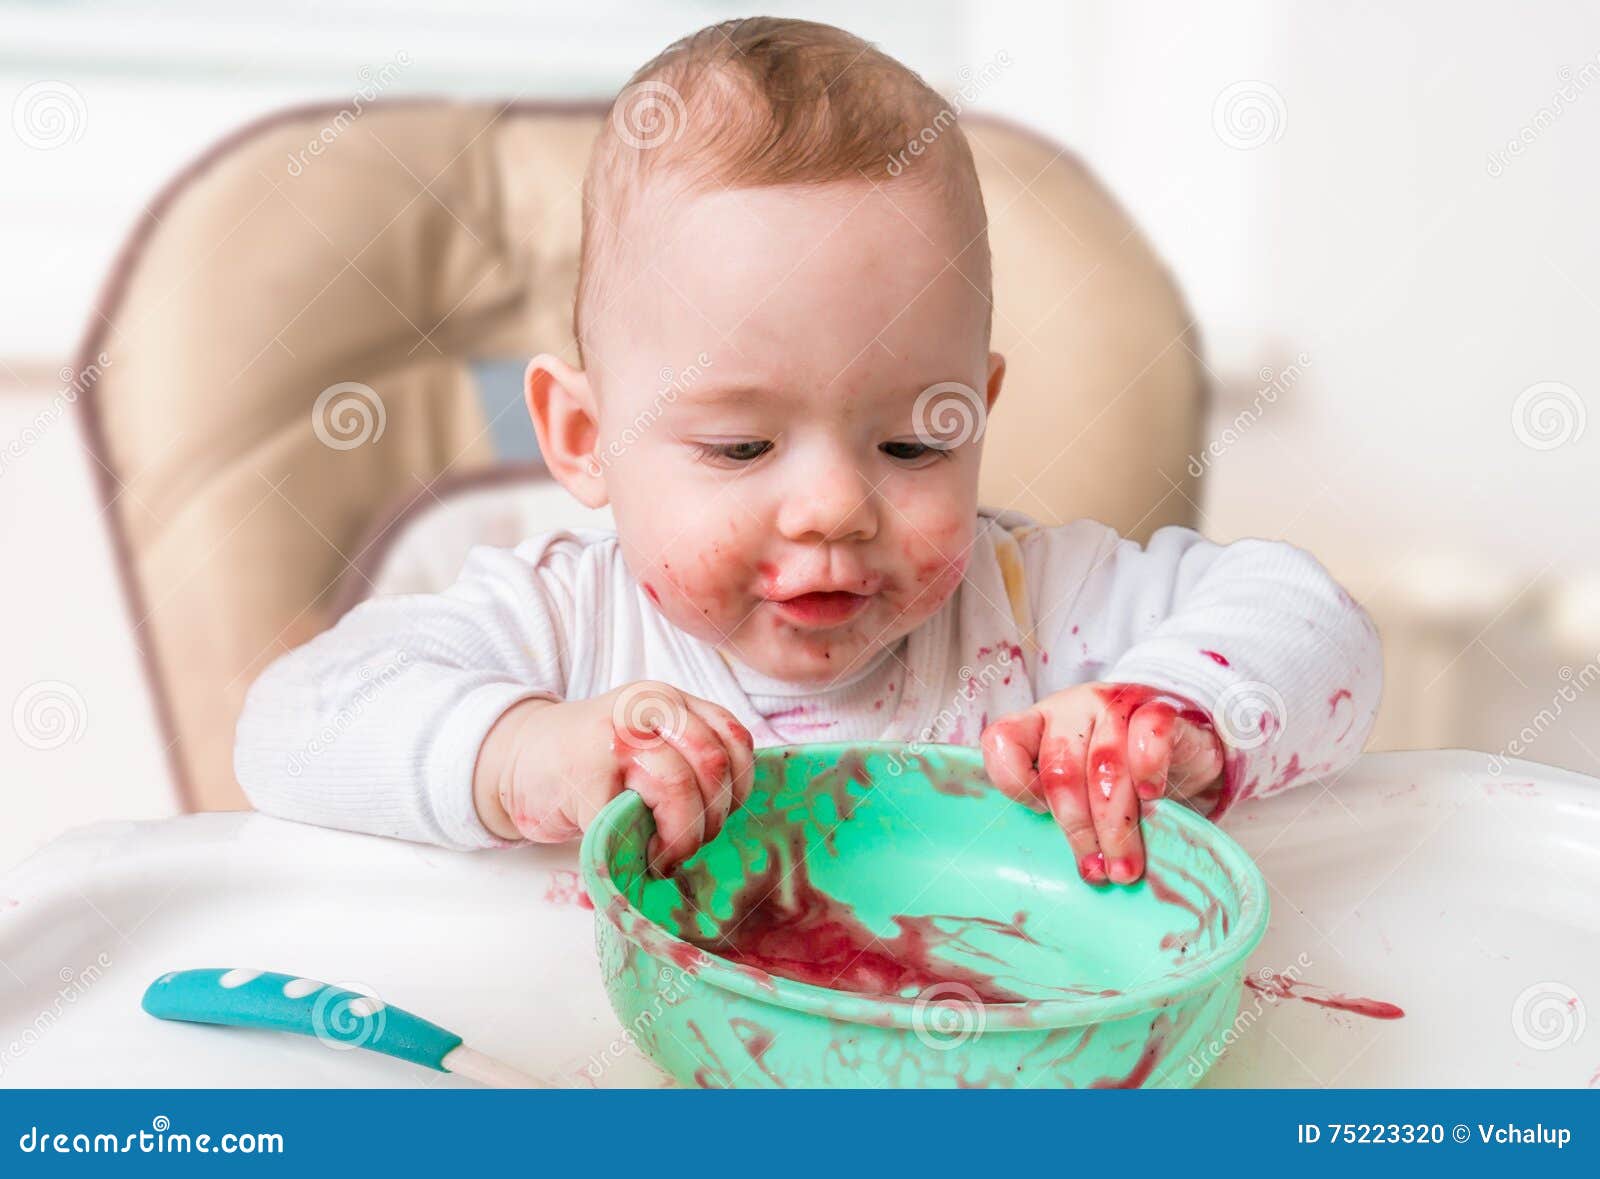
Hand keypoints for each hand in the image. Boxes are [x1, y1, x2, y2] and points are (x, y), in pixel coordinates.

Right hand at [473, 681, 754, 873]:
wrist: (518, 760)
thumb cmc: (590, 762)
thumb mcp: (647, 739)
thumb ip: (687, 755)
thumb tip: (732, 809)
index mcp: (668, 700)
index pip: (733, 737)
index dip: (739, 786)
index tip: (721, 814)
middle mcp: (647, 709)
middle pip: (713, 764)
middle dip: (713, 816)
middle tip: (691, 842)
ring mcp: (617, 738)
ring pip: (682, 788)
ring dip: (685, 835)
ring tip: (667, 853)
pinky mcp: (589, 775)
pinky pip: (639, 817)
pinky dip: (651, 848)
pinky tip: (641, 856)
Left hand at [980, 682, 1223, 884]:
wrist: (1186, 747)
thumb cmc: (1121, 776)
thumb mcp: (1082, 787)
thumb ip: (1065, 808)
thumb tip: (1076, 869)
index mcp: (1039, 723)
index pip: (1002, 740)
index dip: (1013, 783)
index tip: (1039, 815)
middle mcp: (1071, 709)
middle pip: (1061, 771)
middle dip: (1078, 829)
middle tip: (1097, 871)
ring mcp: (1115, 704)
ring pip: (1103, 765)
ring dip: (1115, 825)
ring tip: (1125, 866)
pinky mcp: (1158, 708)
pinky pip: (1148, 736)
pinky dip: (1148, 770)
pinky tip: (1151, 797)